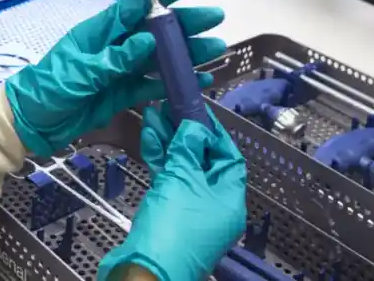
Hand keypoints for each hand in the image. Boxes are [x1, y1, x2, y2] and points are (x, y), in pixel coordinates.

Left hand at [5, 0, 225, 156]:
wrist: (29, 124)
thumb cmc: (46, 90)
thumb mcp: (79, 73)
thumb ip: (114, 59)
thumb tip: (148, 40)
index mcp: (99, 33)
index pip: (135, 7)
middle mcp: (113, 47)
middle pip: (155, 31)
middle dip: (185, 24)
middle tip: (215, 19)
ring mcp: (119, 71)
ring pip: (159, 58)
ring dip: (186, 54)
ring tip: (216, 50)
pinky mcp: (122, 94)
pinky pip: (153, 86)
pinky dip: (175, 83)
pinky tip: (197, 79)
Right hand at [98, 105, 246, 280]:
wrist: (144, 268)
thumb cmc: (173, 225)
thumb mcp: (183, 178)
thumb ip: (188, 147)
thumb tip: (194, 128)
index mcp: (230, 199)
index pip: (229, 157)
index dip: (213, 132)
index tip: (197, 111)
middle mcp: (214, 206)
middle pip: (203, 161)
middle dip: (185, 134)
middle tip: (170, 109)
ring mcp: (190, 212)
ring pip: (182, 169)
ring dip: (168, 143)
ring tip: (153, 115)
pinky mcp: (167, 216)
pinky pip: (168, 182)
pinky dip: (159, 161)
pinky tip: (148, 138)